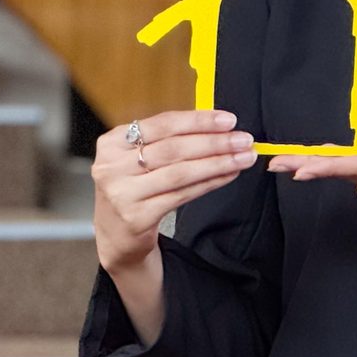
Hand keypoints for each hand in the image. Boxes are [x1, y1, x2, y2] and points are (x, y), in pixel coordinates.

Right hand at [91, 109, 255, 270]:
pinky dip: (209, 183)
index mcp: (112, 142)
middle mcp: (112, 167)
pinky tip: (228, 176)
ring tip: (243, 158)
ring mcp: (123, 194)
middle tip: (244, 140)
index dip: (198, 121)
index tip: (229, 120)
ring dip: (218, 163)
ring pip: (180, 173)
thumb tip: (217, 126)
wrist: (116, 235)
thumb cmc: (134, 188)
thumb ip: (167, 140)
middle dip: (214, 142)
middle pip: (173, 148)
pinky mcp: (137, 218)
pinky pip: (182, 195)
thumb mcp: (137, 158)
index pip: (162, 124)